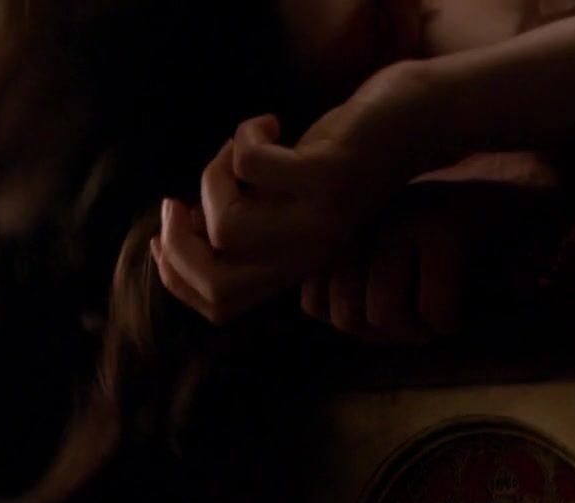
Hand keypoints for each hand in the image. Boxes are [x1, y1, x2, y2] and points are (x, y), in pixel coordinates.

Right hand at [153, 63, 441, 323]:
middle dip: (177, 244)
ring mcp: (320, 218)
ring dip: (213, 177)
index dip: (177, 276)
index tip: (162, 234)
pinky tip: (269, 124)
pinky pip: (252, 166)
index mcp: (296, 265)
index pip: (220, 305)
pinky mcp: (328, 176)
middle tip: (176, 202)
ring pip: (227, 224)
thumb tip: (181, 226)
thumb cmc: (337, 160)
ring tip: (237, 150)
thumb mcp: (288, 202)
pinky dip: (245, 135)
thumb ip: (247, 222)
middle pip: (217, 284)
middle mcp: (307, 253)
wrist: (411, 125)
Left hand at [299, 199, 467, 343]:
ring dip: (414, 335)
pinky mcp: (446, 228)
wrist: (514, 178)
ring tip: (434, 323)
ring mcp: (404, 219)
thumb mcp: (388, 241)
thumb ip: (352, 274)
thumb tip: (335, 320)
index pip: (314, 303)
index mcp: (344, 222)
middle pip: (345, 317)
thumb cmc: (449, 222)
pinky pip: (434, 309)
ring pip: (383, 314)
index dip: (351, 327)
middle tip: (415, 327)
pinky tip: (460, 312)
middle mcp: (364, 217)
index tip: (385, 320)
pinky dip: (449, 324)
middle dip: (383, 338)